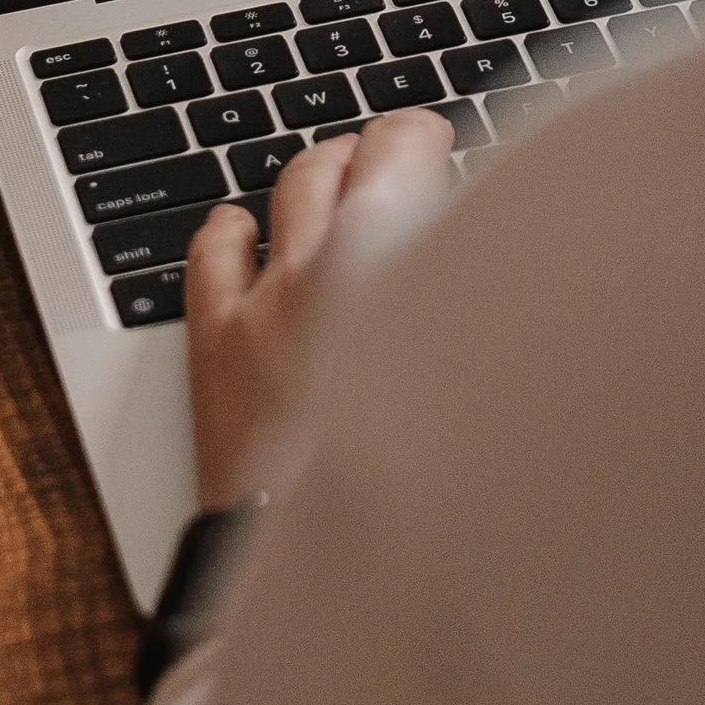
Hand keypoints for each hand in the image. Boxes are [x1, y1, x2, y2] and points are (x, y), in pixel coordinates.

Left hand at [185, 117, 454, 508]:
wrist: (349, 572)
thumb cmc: (440, 479)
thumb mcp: (493, 362)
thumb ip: (484, 289)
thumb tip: (481, 246)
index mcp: (397, 251)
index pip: (402, 144)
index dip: (421, 133)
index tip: (435, 140)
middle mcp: (322, 261)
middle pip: (338, 162)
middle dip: (367, 150)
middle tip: (390, 159)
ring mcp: (262, 302)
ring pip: (281, 193)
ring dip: (310, 177)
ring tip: (329, 178)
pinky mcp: (216, 347)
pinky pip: (212, 254)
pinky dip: (230, 229)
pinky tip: (239, 228)